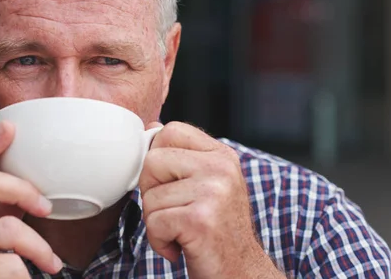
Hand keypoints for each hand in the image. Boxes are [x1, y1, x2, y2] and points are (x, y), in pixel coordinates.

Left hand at [140, 122, 283, 278]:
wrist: (240, 272)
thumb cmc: (215, 229)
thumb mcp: (205, 184)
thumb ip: (181, 155)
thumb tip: (151, 127)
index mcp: (221, 155)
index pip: (170, 130)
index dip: (158, 157)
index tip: (170, 184)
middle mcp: (221, 168)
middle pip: (152, 161)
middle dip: (152, 192)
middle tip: (174, 211)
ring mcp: (213, 192)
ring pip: (149, 196)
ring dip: (156, 221)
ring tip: (181, 230)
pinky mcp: (200, 220)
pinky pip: (154, 222)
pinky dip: (159, 241)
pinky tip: (179, 246)